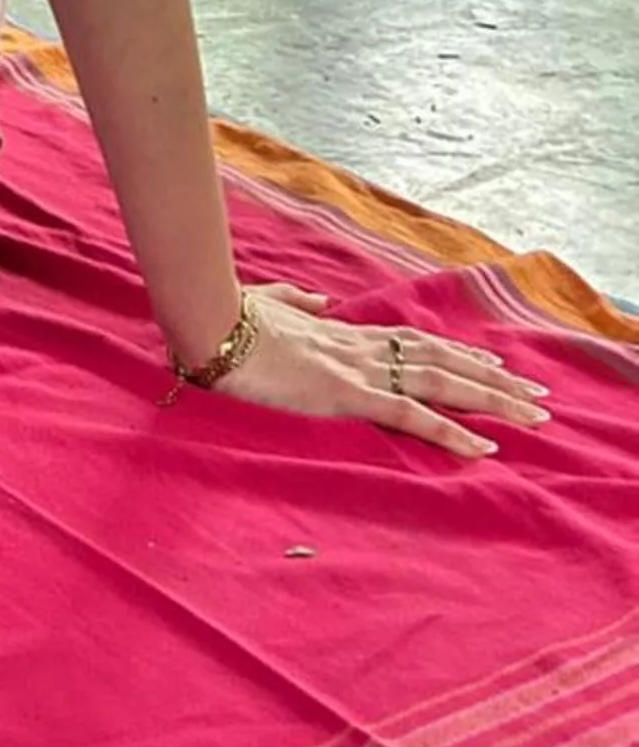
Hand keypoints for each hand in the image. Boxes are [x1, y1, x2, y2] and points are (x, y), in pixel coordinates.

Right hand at [208, 284, 551, 459]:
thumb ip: (299, 302)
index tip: (493, 364)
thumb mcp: (269, 304)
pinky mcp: (347, 393)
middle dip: (493, 379)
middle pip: (441, 361)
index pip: (415, 342)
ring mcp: (358, 369)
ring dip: (491, 400)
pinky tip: (484, 447)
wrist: (209, 322)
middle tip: (537, 394)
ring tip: (532, 415)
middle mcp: (361, 348)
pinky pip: (410, 415)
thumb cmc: (229, 317)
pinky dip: (451, 431)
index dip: (456, 354)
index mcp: (343, 334)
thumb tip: (322, 300)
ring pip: (440, 383)